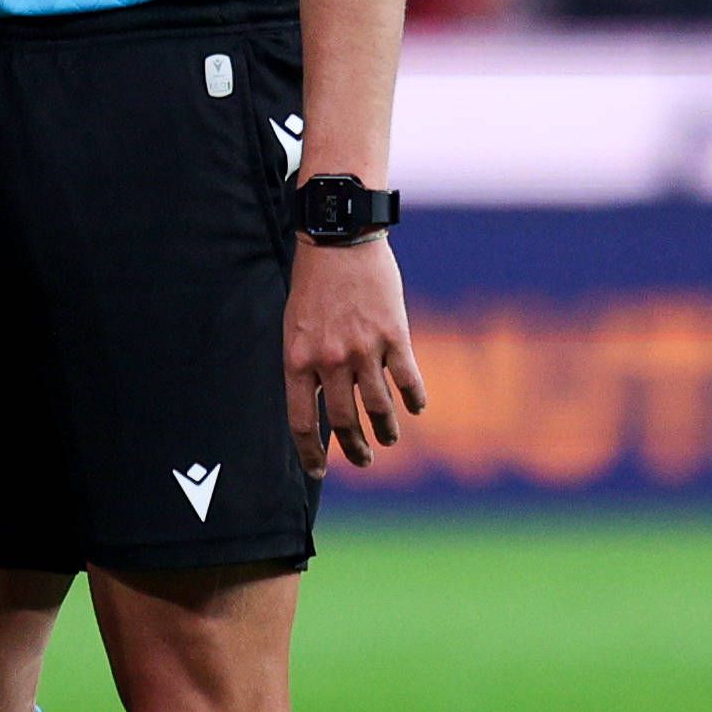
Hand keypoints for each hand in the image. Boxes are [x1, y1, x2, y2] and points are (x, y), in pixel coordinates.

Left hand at [285, 231, 424, 473]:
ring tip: (389, 438)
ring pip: (379, 408)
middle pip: (344, 422)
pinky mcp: (395, 336)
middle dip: (355, 448)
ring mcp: (364, 350)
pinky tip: (416, 408)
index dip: (311, 453)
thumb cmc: (314, 283)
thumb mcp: (295, 326)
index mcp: (298, 360)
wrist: (340, 240)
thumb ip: (307, 363)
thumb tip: (320, 401)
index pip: (303, 422)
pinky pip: (408, 380)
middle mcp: (330, 361)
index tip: (320, 471)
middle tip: (364, 459)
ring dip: (386, 429)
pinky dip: (414, 399)